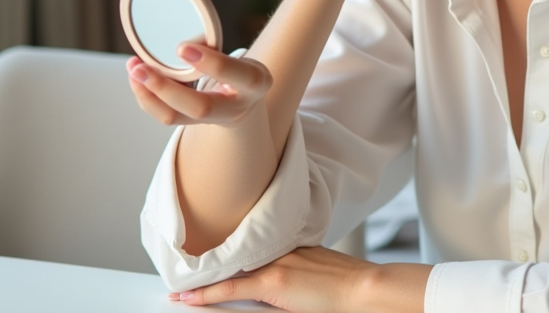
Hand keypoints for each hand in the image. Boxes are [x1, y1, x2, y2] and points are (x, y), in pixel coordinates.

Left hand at [126, 42, 271, 127]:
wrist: (245, 104)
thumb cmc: (240, 73)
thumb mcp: (239, 59)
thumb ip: (214, 53)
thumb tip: (178, 42)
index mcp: (254, 83)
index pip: (234, 73)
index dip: (209, 62)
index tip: (181, 47)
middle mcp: (236, 107)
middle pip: (200, 107)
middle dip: (166, 89)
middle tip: (140, 68)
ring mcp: (213, 120)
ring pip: (176, 116)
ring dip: (148, 95)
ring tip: (133, 70)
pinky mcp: (192, 124)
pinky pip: (166, 115)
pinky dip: (148, 97)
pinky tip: (138, 79)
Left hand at [168, 246, 430, 312]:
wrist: (367, 288)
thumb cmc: (350, 287)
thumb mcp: (320, 273)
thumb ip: (298, 273)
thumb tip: (287, 285)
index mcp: (292, 249)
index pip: (252, 253)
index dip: (229, 260)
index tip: (213, 264)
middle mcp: (280, 252)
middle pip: (236, 260)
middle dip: (211, 269)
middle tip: (187, 277)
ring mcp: (276, 265)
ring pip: (230, 272)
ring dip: (204, 282)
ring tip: (180, 288)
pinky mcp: (274, 283)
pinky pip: (232, 289)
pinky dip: (208, 294)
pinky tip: (189, 299)